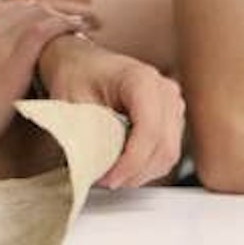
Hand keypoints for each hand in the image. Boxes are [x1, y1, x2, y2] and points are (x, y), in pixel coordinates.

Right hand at [0, 0, 79, 170]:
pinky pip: (47, 29)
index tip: (38, 24)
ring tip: (75, 27)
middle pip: (24, 7)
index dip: (24, 14)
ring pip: (38, 13)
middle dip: (45, 14)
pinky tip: (77, 30)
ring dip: (58, 18)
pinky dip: (64, 25)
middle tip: (63, 26)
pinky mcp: (16, 58)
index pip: (4, 6)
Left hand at [38, 35, 184, 188]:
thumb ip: (86, 134)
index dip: (131, 161)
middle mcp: (164, 90)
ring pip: (168, 154)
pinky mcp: (170, 119)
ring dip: (140, 173)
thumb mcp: (72, 103)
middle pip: (163, 146)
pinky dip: (146, 166)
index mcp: (141, 79)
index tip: (109, 178)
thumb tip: (92, 168)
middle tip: (105, 181)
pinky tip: (123, 166)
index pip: (149, 130)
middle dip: (134, 172)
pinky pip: (166, 152)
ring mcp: (171, 104)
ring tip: (111, 175)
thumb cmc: (76, 75)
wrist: (81, 63)